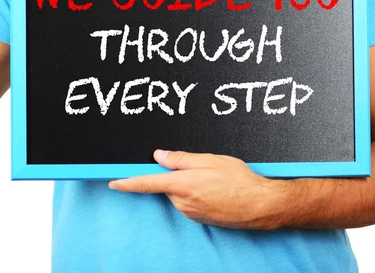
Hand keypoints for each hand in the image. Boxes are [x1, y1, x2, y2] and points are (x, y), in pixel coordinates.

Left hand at [109, 150, 290, 229]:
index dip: (127, 182)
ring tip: (214, 180)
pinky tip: (216, 190)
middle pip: (166, 185)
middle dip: (176, 175)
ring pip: (179, 193)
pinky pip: (189, 203)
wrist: (260, 206)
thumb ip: (181, 158)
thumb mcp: (210, 160)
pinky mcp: (199, 219)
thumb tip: (159, 155)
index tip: (113, 182)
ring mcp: (190, 213)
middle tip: (200, 168)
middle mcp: (182, 202)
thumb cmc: (239, 180)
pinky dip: (197, 194)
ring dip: (189, 185)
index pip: (146, 183)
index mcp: (182, 184)